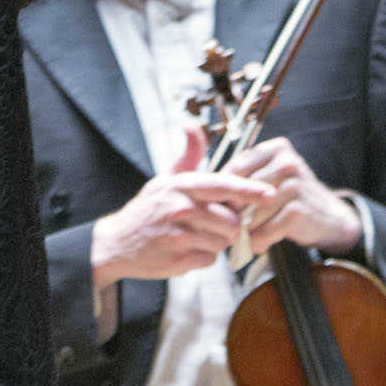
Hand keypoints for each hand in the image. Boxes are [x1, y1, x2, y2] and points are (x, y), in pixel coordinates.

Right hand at [90, 166, 272, 285]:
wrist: (116, 243)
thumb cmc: (147, 209)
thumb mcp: (165, 178)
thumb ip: (187, 155)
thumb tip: (191, 125)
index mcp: (182, 186)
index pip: (223, 186)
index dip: (250, 191)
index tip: (269, 194)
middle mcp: (181, 208)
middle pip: (230, 220)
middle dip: (228, 225)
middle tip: (212, 224)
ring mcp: (179, 235)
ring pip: (222, 242)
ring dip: (215, 242)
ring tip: (195, 236)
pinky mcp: (178, 260)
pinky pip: (209, 260)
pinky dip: (203, 258)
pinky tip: (186, 250)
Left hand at [234, 137, 363, 254]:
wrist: (328, 217)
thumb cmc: (289, 197)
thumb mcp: (271, 177)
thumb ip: (245, 178)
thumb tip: (210, 193)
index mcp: (276, 148)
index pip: (236, 168)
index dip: (225, 191)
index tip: (223, 205)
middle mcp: (287, 162)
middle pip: (242, 192)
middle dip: (235, 212)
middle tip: (233, 226)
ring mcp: (294, 186)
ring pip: (251, 213)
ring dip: (245, 230)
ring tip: (247, 237)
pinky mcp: (298, 210)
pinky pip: (265, 230)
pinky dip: (259, 241)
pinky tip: (260, 244)